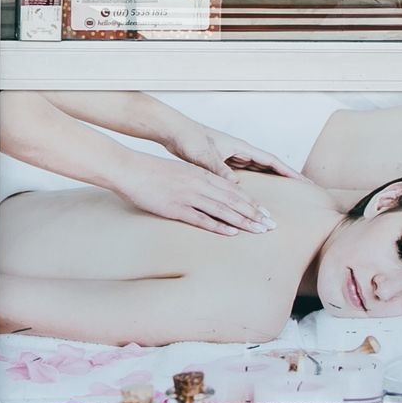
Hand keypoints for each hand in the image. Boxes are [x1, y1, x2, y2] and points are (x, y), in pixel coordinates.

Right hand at [107, 150, 276, 235]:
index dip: (252, 203)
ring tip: (259, 231)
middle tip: (272, 225)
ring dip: (243, 221)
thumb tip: (211, 194)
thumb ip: (198, 182)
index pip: (233, 190)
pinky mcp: (175, 208)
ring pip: (222, 210)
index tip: (266, 213)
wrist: (129, 169)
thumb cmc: (152, 172)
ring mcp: (188, 196)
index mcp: (201, 175)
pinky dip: (218, 226)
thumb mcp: (181, 172)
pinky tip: (232, 233)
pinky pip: (201, 219)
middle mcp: (199, 184)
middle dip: (255, 214)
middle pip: (233, 200)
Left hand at [167, 125, 302, 184]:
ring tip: (286, 194)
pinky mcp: (222, 161)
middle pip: (269, 166)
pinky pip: (244, 173)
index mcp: (241, 147)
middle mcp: (240, 151)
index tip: (306, 182)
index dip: (289, 172)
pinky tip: (255, 193)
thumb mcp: (205, 156)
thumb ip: (219, 169)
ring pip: (258, 170)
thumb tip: (235, 185)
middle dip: (286, 177)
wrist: (174, 131)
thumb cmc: (189, 138)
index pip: (272, 161)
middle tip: (304, 191)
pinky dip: (253, 182)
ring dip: (271, 180)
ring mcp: (232, 156)